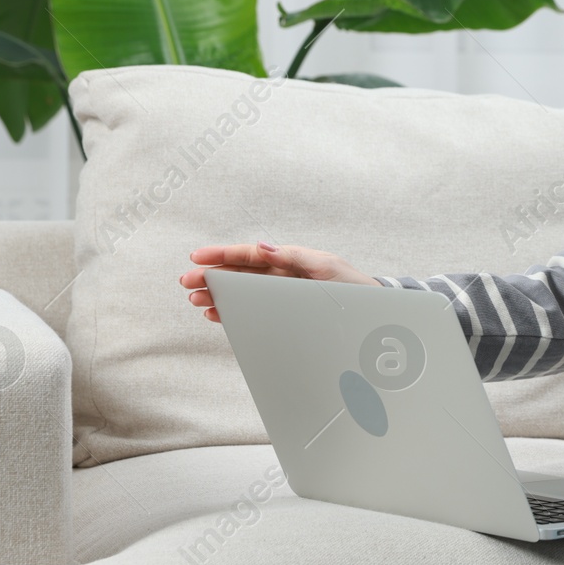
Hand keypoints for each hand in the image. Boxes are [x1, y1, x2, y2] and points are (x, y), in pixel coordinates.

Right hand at [178, 241, 379, 321]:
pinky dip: (235, 311)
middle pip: (241, 274)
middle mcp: (285, 277)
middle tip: (187, 283)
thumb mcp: (327, 269)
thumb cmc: (356, 289)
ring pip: (243, 293)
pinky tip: (218, 314)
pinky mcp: (286, 314)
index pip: (251, 255)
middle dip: (213, 276)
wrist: (377, 316)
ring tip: (197, 301)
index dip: (223, 255)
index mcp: (292, 261)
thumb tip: (262, 248)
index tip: (197, 257)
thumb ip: (294, 258)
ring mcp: (284, 296)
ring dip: (219, 295)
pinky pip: (254, 310)